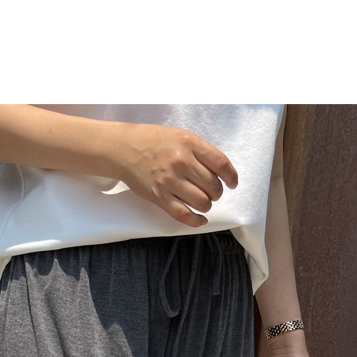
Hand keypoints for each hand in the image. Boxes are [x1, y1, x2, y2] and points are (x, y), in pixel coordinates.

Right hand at [114, 123, 237, 227]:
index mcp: (189, 144)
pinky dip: (196, 220)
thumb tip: (220, 172)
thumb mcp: (181, 136)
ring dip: (207, 205)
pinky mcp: (160, 197)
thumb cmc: (154, 141)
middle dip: (217, 192)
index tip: (232, 183)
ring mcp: (170, 181)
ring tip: (203, 201)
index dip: (231, 177)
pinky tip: (200, 219)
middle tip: (212, 191)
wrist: (124, 149)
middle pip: (213, 186)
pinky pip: (184, 215)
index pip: (221, 164)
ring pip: (202, 202)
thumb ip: (200, 151)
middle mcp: (181, 162)